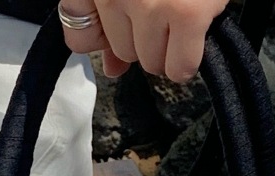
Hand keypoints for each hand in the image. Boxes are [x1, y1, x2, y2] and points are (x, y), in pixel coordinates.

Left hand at [60, 0, 229, 82]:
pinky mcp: (185, 14)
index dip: (105, 38)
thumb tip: (113, 69)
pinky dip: (187, 61)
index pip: (79, 39)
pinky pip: (180, 66)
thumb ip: (112, 20)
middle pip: (123, 53)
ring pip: (152, 62)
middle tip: (164, 12)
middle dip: (145, 41)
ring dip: (169, 50)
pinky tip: (195, 34)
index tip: (124, 25)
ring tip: (180, 15)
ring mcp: (148, 4)